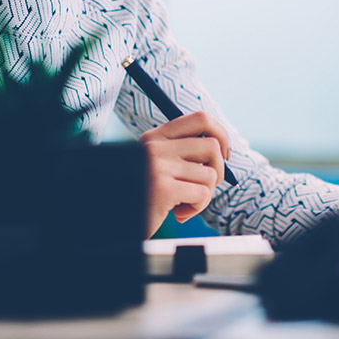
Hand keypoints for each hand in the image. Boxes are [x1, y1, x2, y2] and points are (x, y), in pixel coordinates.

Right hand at [138, 111, 229, 235]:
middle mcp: (155, 146)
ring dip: (204, 195)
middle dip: (218, 171)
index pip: (200, 119)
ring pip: (210, 174)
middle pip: (211, 146)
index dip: (221, 134)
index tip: (223, 154)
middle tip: (205, 187)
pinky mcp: (163, 189)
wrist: (115, 219)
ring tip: (185, 203)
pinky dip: (197, 208)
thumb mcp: (156, 166)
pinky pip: (203, 194)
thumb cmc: (142, 196)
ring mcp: (158, 166)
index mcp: (154, 137)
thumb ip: (179, 152)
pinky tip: (179, 213)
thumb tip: (221, 149)